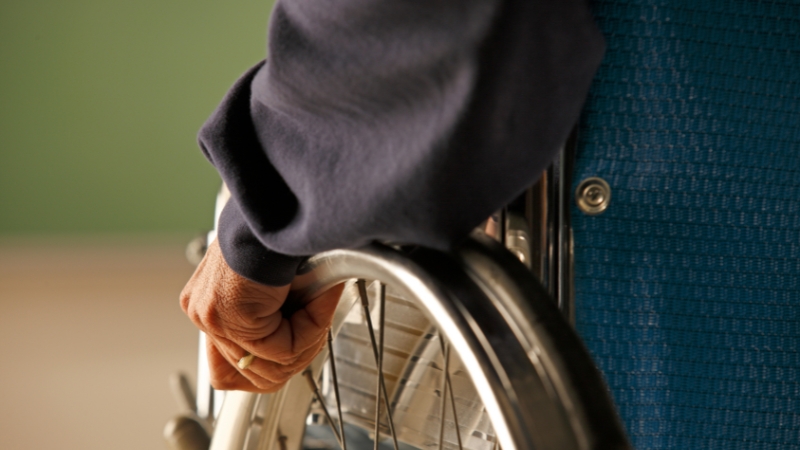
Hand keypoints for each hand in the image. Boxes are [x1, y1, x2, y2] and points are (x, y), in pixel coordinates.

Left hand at [180, 240, 342, 392]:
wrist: (280, 204)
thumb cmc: (282, 229)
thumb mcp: (277, 281)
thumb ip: (278, 317)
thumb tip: (304, 344)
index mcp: (209, 303)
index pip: (230, 369)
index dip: (275, 364)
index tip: (301, 341)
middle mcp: (204, 312)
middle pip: (254, 374)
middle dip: (297, 357)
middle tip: (318, 325)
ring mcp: (212, 317)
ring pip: (272, 368)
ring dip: (308, 342)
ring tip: (320, 309)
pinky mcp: (230, 316)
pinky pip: (283, 349)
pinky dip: (311, 328)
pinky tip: (318, 298)